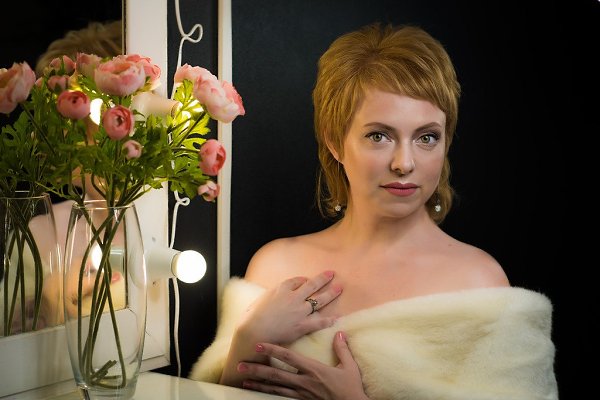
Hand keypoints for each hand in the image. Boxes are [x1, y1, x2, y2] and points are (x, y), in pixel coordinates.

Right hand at [220, 271, 341, 386]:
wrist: (254, 332)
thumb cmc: (251, 317)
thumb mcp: (260, 300)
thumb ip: (271, 295)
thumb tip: (274, 295)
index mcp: (281, 288)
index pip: (296, 280)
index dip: (303, 280)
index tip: (307, 280)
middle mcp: (293, 297)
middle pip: (312, 285)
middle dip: (323, 278)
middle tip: (332, 274)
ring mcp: (299, 311)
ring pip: (319, 300)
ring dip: (331, 293)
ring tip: (339, 288)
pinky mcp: (302, 326)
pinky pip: (319, 322)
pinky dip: (328, 320)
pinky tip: (336, 318)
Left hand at [238, 331, 368, 399]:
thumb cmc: (351, 388)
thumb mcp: (349, 367)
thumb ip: (342, 349)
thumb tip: (339, 332)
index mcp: (314, 370)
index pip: (289, 358)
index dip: (273, 350)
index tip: (259, 345)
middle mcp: (304, 382)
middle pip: (276, 374)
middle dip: (257, 369)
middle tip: (241, 366)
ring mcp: (302, 393)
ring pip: (275, 388)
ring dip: (258, 384)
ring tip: (244, 381)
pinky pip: (282, 397)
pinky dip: (269, 394)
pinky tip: (259, 392)